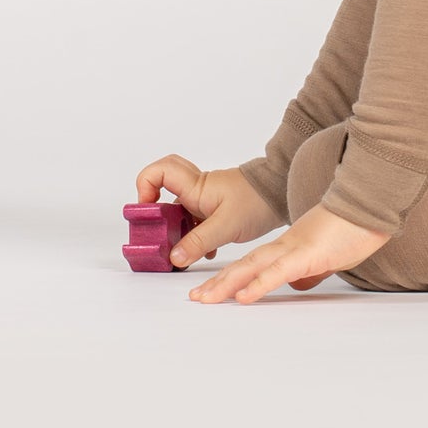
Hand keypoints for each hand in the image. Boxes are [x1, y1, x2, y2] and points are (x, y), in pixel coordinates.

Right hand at [133, 154, 283, 268]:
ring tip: (180, 251)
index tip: (149, 211)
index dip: (145, 187)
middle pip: (162, 186)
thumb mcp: (226, 224)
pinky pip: (193, 221)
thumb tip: (173, 256)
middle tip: (157, 231)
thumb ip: (198, 241)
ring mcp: (205, 200)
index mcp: (196, 186)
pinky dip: (192, 236)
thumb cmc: (257, 200)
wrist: (282, 195)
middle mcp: (196, 190)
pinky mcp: (214, 211)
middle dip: (155, 209)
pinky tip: (203, 252)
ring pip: (178, 209)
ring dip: (175, 229)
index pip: (160, 171)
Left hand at [189, 203, 392, 303]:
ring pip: (254, 267)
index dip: (231, 276)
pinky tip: (243, 296)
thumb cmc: (357, 227)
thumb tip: (298, 285)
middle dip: (219, 283)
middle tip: (196, 298)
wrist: (370, 203)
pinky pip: (279, 272)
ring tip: (206, 298)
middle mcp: (287, 245)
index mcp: (292, 245)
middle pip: (246, 265)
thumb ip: (311, 269)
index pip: (255, 262)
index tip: (212, 289)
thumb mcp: (330, 255)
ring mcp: (296, 248)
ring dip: (227, 283)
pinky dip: (259, 284)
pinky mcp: (308, 253)